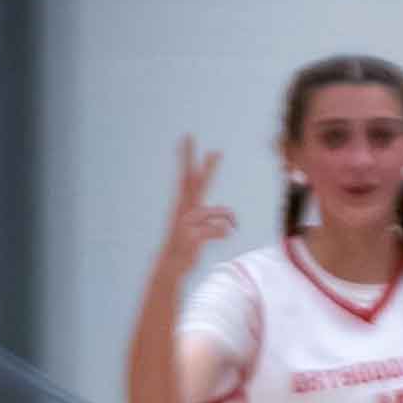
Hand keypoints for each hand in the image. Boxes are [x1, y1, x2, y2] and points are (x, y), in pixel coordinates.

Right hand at [159, 138, 235, 274]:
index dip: (187, 157)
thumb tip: (229, 220)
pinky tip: (224, 236)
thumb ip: (211, 219)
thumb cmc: (185, 246)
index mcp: (184, 204)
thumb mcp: (197, 229)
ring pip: (221, 212)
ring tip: (231, 227)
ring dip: (230, 219)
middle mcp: (184, 209)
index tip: (188, 138)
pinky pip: (220, 229)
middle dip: (207, 167)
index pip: (186, 176)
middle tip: (215, 149)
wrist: (171, 265)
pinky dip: (225, 232)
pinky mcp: (192, 236)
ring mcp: (187, 222)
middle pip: (196, 183)